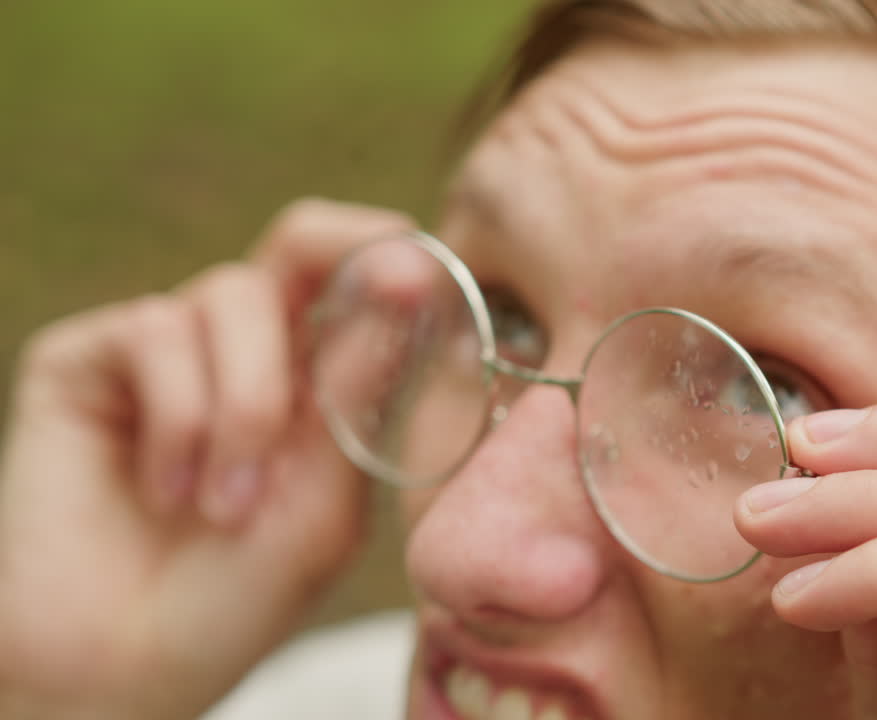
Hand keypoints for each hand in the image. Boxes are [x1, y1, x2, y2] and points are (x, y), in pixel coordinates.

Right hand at [0, 199, 415, 719]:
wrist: (122, 669)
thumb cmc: (237, 598)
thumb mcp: (325, 500)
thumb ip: (355, 396)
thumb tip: (407, 279)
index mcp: (316, 380)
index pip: (362, 285)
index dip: (401, 262)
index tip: (431, 277)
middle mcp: (246, 349)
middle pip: (301, 238)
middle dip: (347, 246)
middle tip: (396, 279)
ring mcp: (167, 348)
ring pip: (233, 294)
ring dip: (247, 405)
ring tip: (229, 505)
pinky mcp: (88, 359)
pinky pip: (156, 330)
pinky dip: (180, 416)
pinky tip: (167, 489)